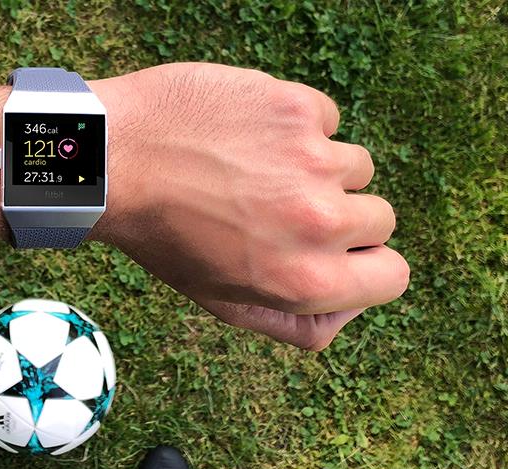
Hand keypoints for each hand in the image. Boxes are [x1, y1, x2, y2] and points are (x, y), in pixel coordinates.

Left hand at [90, 63, 408, 349]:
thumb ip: (295, 322)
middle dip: (342, 215)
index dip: (368, 264)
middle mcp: (319, 223)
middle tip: (280, 209)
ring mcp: (312, 160)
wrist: (113, 160)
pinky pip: (326, 120)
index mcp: (306, 281)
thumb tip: (349, 310)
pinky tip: (246, 135)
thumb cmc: (164, 236)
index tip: (338, 252)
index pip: (395, 276)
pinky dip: (295, 126)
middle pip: (380, 218)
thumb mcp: (222, 301)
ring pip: (355, 165)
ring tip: (256, 170)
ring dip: (317, 169)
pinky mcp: (296, 107)